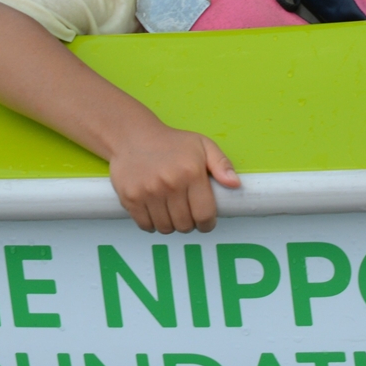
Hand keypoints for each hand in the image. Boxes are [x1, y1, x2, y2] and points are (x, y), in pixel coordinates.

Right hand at [109, 120, 239, 232]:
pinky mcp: (131, 198)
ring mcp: (148, 192)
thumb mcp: (202, 145)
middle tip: (188, 213)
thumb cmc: (172, 143)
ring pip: (165, 228)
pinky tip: (156, 210)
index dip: (208, 223)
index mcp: (191, 172)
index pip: (204, 214)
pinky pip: (146, 226)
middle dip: (190, 224)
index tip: (206, 221)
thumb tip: (235, 184)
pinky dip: (152, 224)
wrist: (134, 136)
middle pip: (185, 225)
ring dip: (171, 225)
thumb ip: (222, 164)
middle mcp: (170, 184)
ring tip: (172, 210)